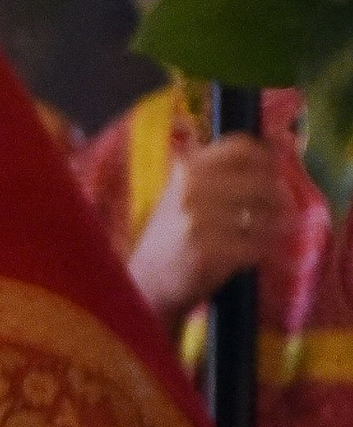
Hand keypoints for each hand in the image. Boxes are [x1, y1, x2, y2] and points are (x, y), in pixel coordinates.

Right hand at [127, 132, 296, 325]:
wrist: (146, 282)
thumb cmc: (172, 236)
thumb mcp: (184, 193)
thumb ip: (220, 172)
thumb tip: (279, 144)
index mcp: (187, 169)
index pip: (241, 147)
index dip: (268, 156)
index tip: (277, 170)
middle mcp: (192, 189)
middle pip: (262, 180)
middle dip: (279, 196)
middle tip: (281, 208)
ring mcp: (200, 221)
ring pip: (265, 214)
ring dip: (275, 224)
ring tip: (268, 231)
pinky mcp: (210, 252)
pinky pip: (258, 244)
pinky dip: (263, 249)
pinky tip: (253, 251)